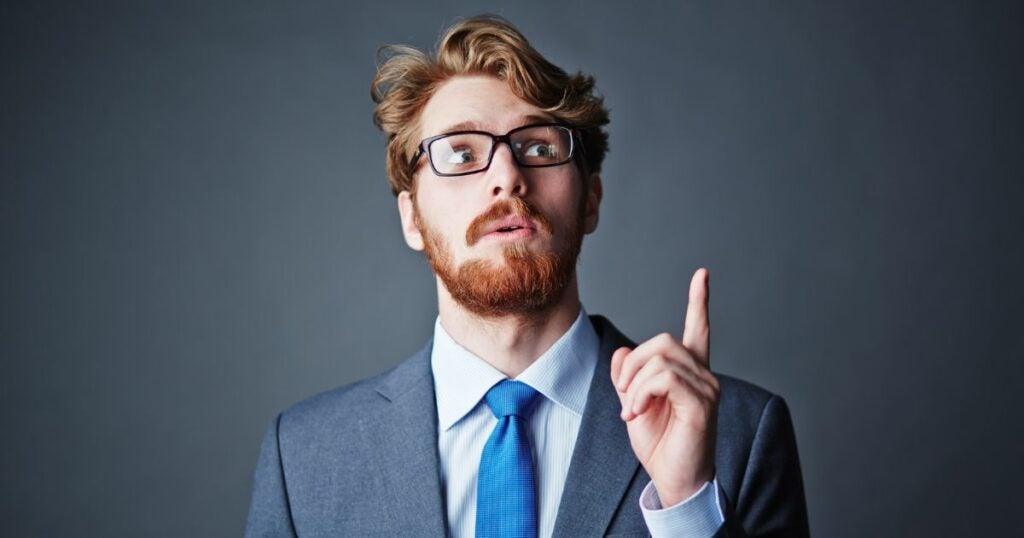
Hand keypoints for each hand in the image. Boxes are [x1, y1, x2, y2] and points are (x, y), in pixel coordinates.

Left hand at [610, 268, 718, 506]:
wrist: (674, 480)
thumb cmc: (659, 443)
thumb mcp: (633, 402)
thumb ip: (628, 375)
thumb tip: (624, 353)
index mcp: (691, 373)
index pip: (698, 329)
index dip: (699, 301)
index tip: (702, 274)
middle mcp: (704, 376)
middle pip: (663, 341)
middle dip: (633, 365)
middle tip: (625, 396)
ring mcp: (707, 388)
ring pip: (661, 358)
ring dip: (635, 383)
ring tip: (631, 410)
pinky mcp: (701, 404)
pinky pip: (665, 378)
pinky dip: (641, 393)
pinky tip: (636, 413)